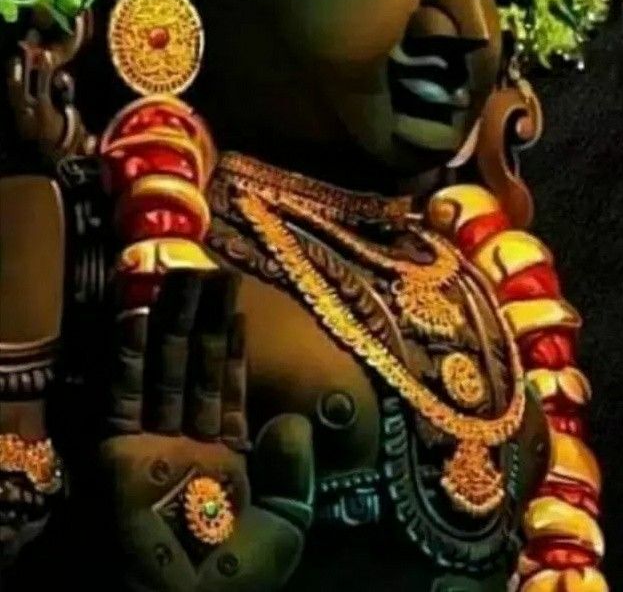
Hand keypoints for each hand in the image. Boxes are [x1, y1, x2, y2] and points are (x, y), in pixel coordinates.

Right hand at [96, 270, 313, 591]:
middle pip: (193, 368)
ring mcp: (151, 444)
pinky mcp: (118, 450)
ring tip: (176, 276)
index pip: (227, 390)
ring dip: (168, 323)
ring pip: (162, 371)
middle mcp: (187, 443)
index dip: (232, 348)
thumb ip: (293, 472)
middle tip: (205, 271)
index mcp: (224, 461)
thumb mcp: (283, 526)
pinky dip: (130, 358)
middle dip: (200, 321)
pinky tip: (137, 320)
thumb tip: (295, 421)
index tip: (236, 306)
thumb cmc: (230, 577)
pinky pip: (126, 396)